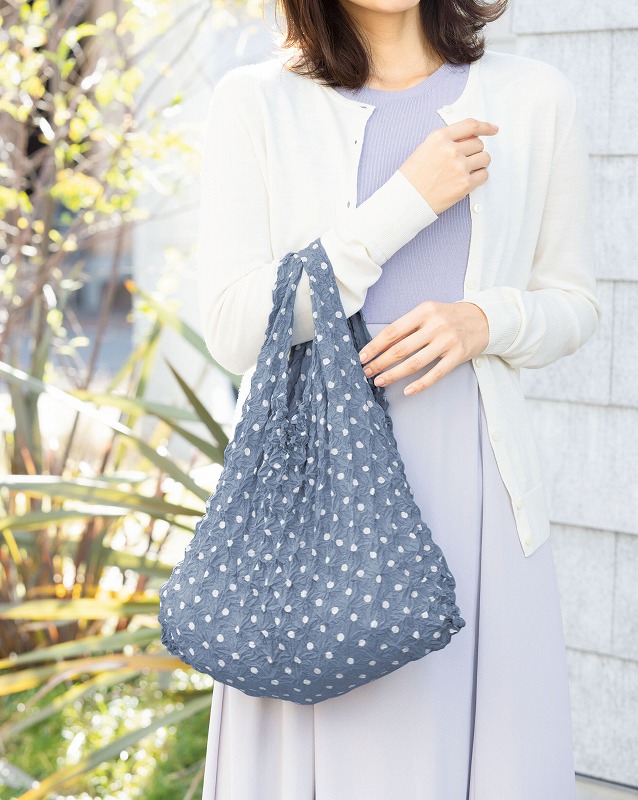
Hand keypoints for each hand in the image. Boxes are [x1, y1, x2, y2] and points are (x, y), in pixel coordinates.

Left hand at [357, 301, 489, 395]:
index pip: (393, 331)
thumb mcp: (428, 313)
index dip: (375, 345)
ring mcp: (447, 341)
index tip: (362, 356)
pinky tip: (407, 391)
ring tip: (380, 381)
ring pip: (415, 362)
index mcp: (424, 311)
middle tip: (366, 372)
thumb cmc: (448, 317)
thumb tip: (379, 346)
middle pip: (401, 348)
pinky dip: (420, 384)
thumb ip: (408, 327)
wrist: (483, 319)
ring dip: (394, 374)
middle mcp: (435, 325)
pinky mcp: (457, 355)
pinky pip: (435, 374)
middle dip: (380, 362)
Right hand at [399, 117, 497, 214]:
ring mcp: (459, 167)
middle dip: (475, 151)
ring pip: (485, 158)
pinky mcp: (465, 184)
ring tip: (466, 171)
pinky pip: (484, 175)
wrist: (406, 200)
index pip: (470, 125)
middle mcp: (451, 150)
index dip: (485, 127)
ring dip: (479, 163)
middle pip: (478, 144)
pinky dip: (479, 177)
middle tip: (464, 161)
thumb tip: (470, 138)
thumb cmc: (413, 177)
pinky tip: (467, 180)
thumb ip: (447, 141)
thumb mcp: (425, 149)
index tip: (493, 130)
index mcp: (439, 138)